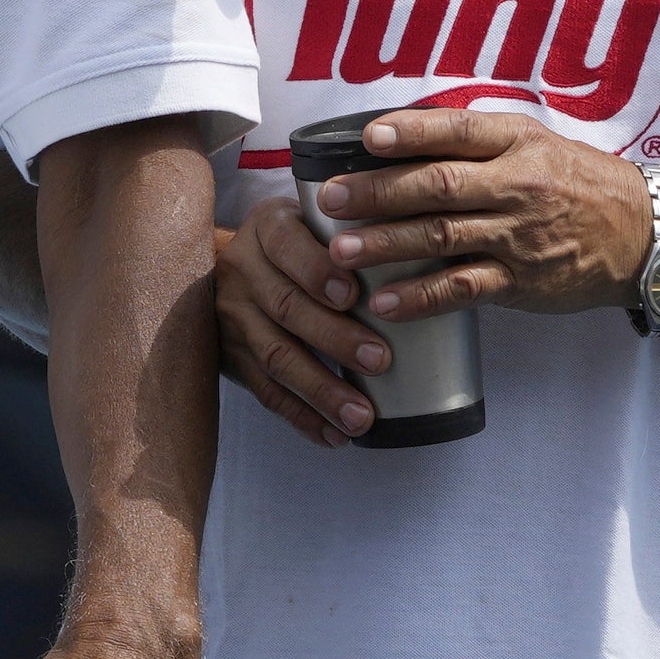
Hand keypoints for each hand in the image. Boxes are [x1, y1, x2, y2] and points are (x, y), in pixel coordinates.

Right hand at [215, 195, 393, 443]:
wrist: (227, 264)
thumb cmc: (304, 244)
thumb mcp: (317, 223)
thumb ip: (357, 234)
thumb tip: (432, 259)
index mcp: (268, 227)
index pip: (287, 244)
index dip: (317, 271)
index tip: (353, 296)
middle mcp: (242, 268)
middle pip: (285, 306)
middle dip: (333, 337)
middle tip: (379, 360)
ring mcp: (233, 315)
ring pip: (275, 355)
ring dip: (320, 389)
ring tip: (360, 417)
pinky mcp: (232, 356)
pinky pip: (265, 392)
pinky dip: (301, 416)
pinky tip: (333, 436)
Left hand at [301, 109, 652, 318]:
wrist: (643, 232)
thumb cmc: (574, 181)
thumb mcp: (533, 142)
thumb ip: (473, 138)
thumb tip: (394, 132)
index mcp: (516, 142)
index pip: (458, 129)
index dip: (412, 132)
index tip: (368, 137)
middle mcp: (516, 185)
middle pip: (439, 185)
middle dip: (378, 192)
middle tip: (330, 198)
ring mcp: (518, 235)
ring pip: (443, 236)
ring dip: (387, 244)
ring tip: (340, 251)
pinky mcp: (522, 281)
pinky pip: (464, 288)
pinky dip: (422, 296)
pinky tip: (386, 302)